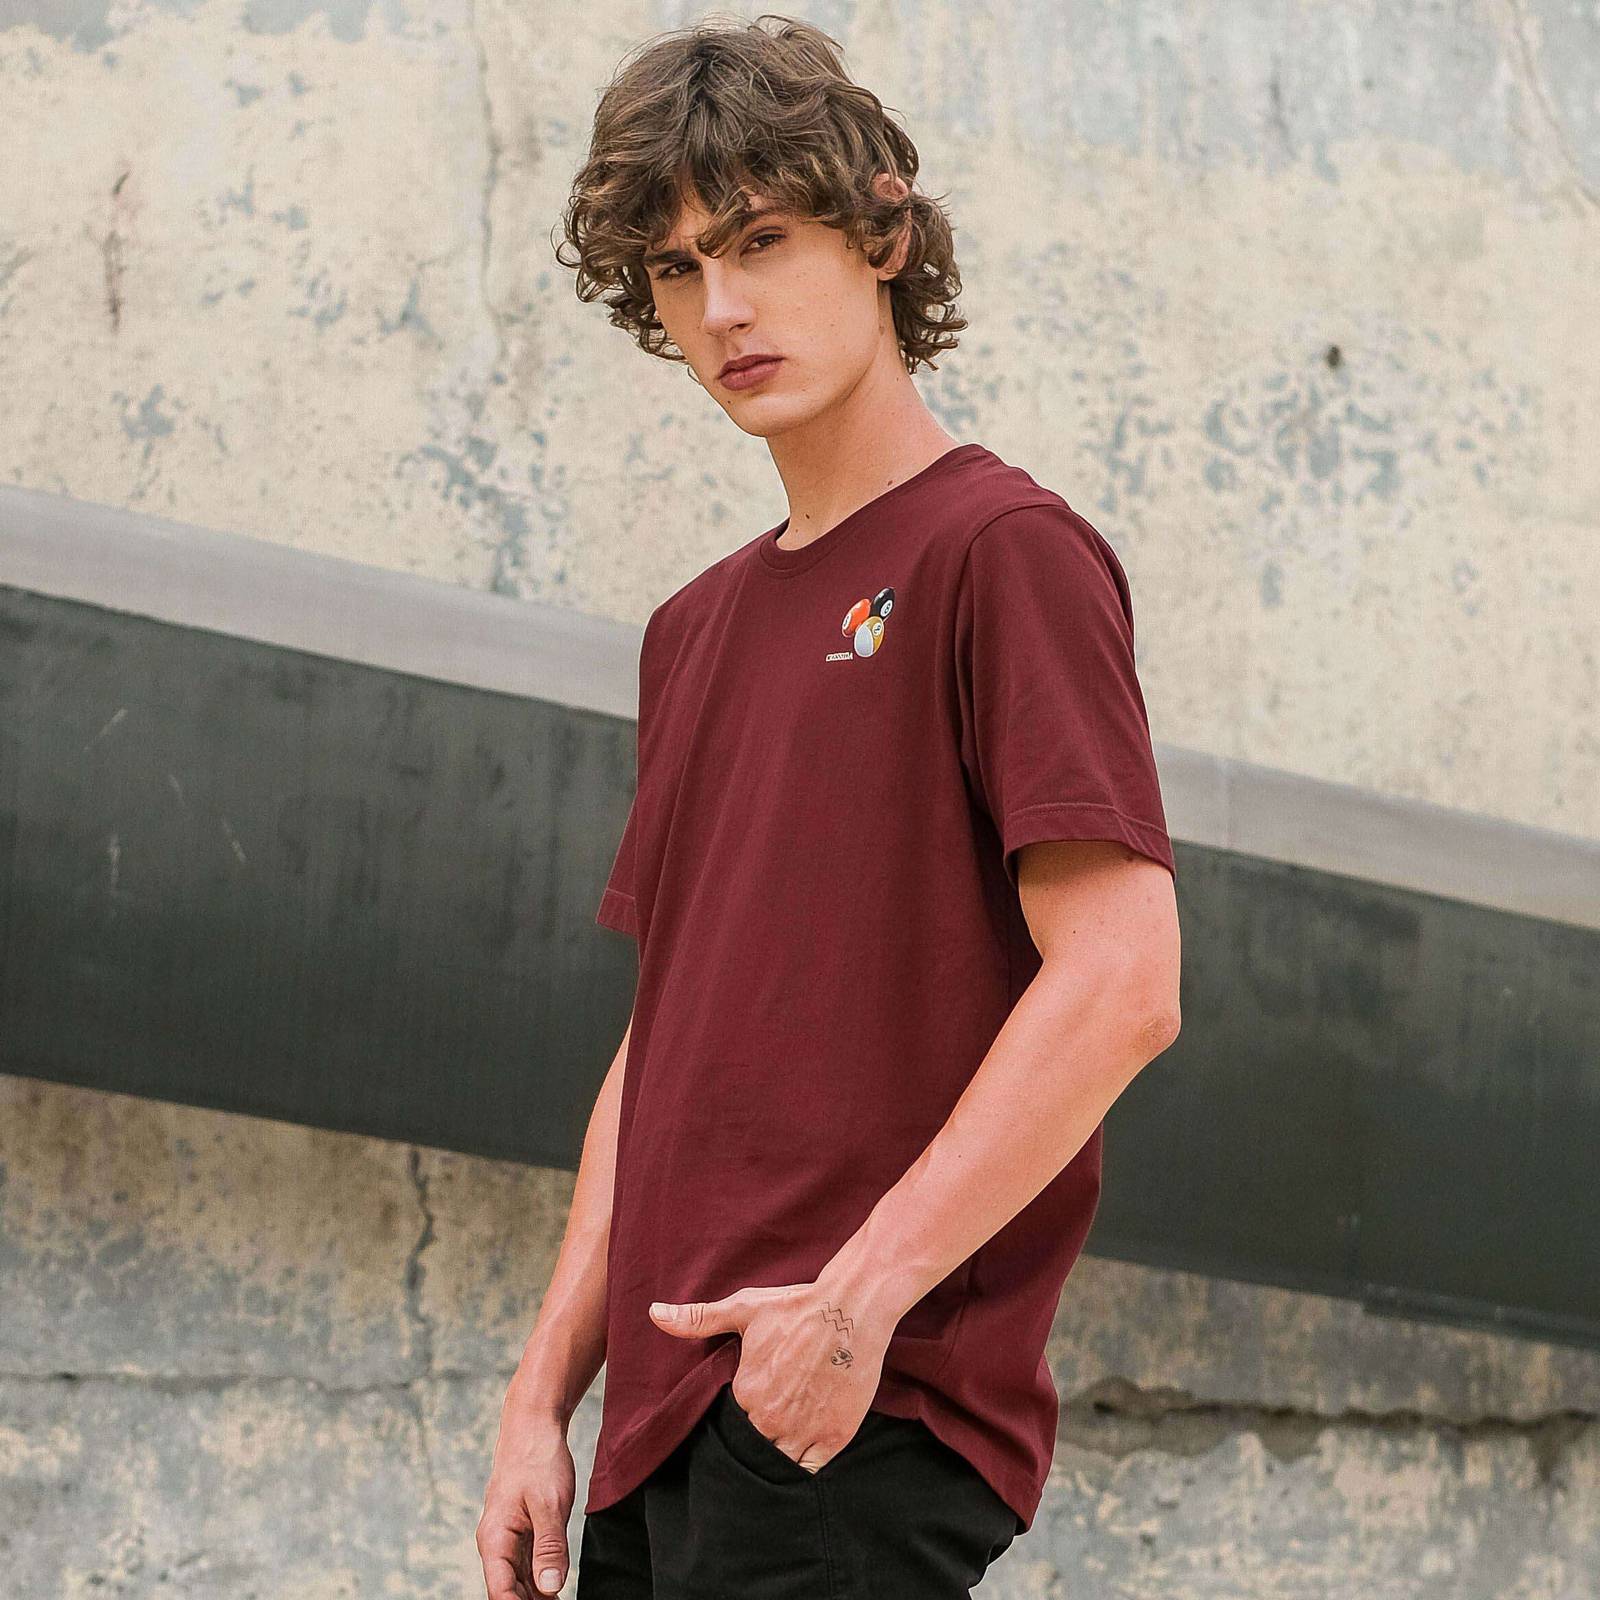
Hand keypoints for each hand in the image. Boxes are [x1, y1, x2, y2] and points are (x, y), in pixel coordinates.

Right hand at [477, 1397, 575, 1598]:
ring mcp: (509, 1538)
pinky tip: (554, 1595)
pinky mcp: (522, 1531)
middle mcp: (497, 1543)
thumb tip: (551, 1588)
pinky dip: (540, 1581)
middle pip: (509, 1591)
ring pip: (519, 1581)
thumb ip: (549, 1546)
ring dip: (535, 1597)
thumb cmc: (538, 1458)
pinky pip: (528, 1565)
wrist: (534, 1426)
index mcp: (495, 1539)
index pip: (501, 1592)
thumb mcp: (549, 1503)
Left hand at [648, 1277, 890, 1472]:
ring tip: (782, 1439)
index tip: (750, 1404)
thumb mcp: (744, 1309)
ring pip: (778, 1463)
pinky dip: (804, 1465)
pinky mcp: (834, 1437)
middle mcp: (771, 1418)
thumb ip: (698, 1318)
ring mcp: (804, 1431)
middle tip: (768, 1422)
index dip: (738, 1415)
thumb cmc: (797, 1307)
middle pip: (752, 1447)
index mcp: (746, 1392)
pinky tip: (803, 1449)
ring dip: (776, 1457)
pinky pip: (809, 1469)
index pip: (730, 1422)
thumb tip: (654, 1313)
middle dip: (755, 1440)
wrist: (851, 1308)